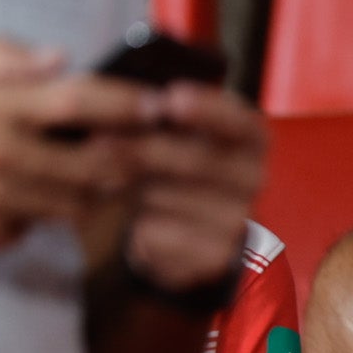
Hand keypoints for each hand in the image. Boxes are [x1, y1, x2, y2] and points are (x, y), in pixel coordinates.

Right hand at [0, 40, 140, 269]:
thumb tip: (61, 58)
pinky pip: (33, 229)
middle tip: (143, 153)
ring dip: (90, 192)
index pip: (77, 101)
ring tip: (91, 176)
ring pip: (73, 203)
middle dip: (127, 160)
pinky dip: (39, 216)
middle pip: (93, 162)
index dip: (128, 105)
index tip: (159, 106)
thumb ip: (1, 59)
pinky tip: (26, 202)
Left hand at [116, 81, 267, 291]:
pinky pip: (164, 236)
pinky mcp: (216, 254)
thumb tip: (122, 111)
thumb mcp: (172, 134)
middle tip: (98, 143)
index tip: (171, 98)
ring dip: (134, 190)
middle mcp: (254, 177)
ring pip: (173, 198)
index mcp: (250, 138)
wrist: (183, 229)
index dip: (207, 109)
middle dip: (144, 150)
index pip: (238, 121)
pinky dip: (139, 228)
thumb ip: (158, 119)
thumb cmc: (173, 164)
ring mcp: (239, 218)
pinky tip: (133, 222)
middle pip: (199, 160)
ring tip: (114, 184)